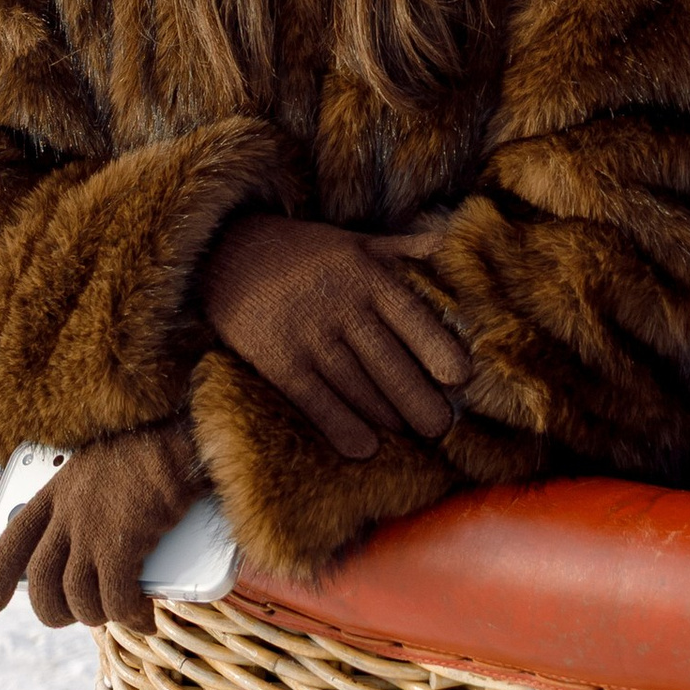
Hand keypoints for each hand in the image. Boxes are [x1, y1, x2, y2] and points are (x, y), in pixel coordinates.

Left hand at [0, 417, 200, 635]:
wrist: (182, 435)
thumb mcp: (103, 470)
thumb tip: (97, 554)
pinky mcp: (120, 544)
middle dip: (52, 610)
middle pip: (41, 580)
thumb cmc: (153, 448)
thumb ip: (89, 504)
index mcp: (58, 488)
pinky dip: (130, 617)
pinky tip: (145, 618)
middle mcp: (67, 511)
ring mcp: (91, 530)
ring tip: (119, 615)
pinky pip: (116, 600)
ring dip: (97, 616)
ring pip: (78, 598)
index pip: (14, 539)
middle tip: (68, 618)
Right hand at [200, 214, 470, 460]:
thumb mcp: (353, 240)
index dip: (437, 348)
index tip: (461, 377)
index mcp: (365, 275)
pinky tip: (365, 448)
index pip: (411, 316)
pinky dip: (341, 426)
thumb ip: (400, 248)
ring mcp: (308, 335)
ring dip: (387, 416)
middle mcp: (340, 306)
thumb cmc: (302, 251)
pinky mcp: (278, 361)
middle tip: (441, 426)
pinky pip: (315, 401)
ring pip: (357, 386)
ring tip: (412, 435)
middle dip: (419, 399)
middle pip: (388, 362)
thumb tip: (448, 240)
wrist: (228, 253)